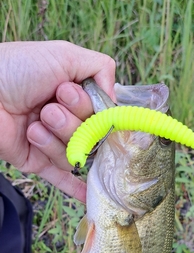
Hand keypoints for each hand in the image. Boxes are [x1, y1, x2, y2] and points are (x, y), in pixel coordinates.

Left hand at [0, 40, 114, 201]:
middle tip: (49, 106)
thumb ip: (100, 69)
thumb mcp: (65, 55)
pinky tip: (89, 197)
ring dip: (55, 136)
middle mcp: (68, 120)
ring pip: (75, 154)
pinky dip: (76, 188)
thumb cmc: (18, 68)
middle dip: (72, 120)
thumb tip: (115, 100)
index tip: (68, 94)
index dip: (93, 109)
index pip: (104, 114)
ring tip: (35, 122)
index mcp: (77, 97)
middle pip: (92, 136)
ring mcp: (53, 142)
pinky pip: (61, 179)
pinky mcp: (37, 161)